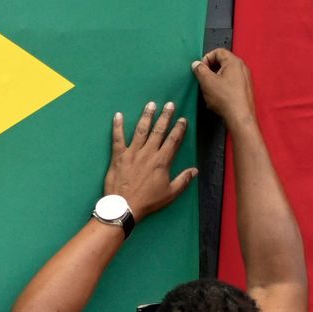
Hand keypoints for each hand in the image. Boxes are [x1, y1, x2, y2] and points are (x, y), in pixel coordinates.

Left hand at [104, 101, 195, 218]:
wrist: (124, 207)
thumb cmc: (148, 201)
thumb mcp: (170, 193)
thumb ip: (183, 180)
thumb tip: (195, 171)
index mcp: (162, 161)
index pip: (173, 140)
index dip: (179, 129)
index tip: (183, 119)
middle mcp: (148, 153)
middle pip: (159, 131)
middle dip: (165, 116)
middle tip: (169, 104)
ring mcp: (132, 153)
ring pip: (141, 130)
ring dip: (147, 116)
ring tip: (151, 105)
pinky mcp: (118, 156)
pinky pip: (117, 138)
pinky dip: (117, 126)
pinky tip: (118, 115)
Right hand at [193, 48, 256, 124]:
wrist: (240, 116)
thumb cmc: (225, 98)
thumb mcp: (207, 82)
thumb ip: (200, 70)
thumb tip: (196, 64)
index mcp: (234, 62)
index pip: (218, 51)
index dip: (206, 58)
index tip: (200, 68)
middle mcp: (242, 67)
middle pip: (223, 62)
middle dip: (210, 70)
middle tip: (203, 79)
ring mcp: (245, 78)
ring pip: (227, 74)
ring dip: (215, 80)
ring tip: (209, 91)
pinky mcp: (245, 89)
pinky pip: (231, 83)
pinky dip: (223, 87)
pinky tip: (217, 98)